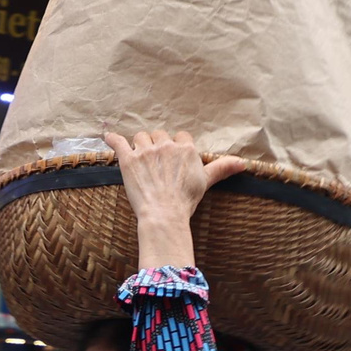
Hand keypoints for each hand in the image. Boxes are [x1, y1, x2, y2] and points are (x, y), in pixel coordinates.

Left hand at [102, 130, 245, 228]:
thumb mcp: (206, 182)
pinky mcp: (128, 159)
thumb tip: (243, 163)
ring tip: (139, 157)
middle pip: (159, 135)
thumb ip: (222, 168)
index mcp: (185, 149)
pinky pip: (118, 142)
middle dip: (157, 145)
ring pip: (141, 137)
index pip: (180, 137)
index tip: (173, 158)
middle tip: (156, 162)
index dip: (176, 147)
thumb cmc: (186, 200)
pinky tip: (108, 137)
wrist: (164, 214)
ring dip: (139, 144)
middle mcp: (166, 145)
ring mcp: (145, 151)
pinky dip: (112, 139)